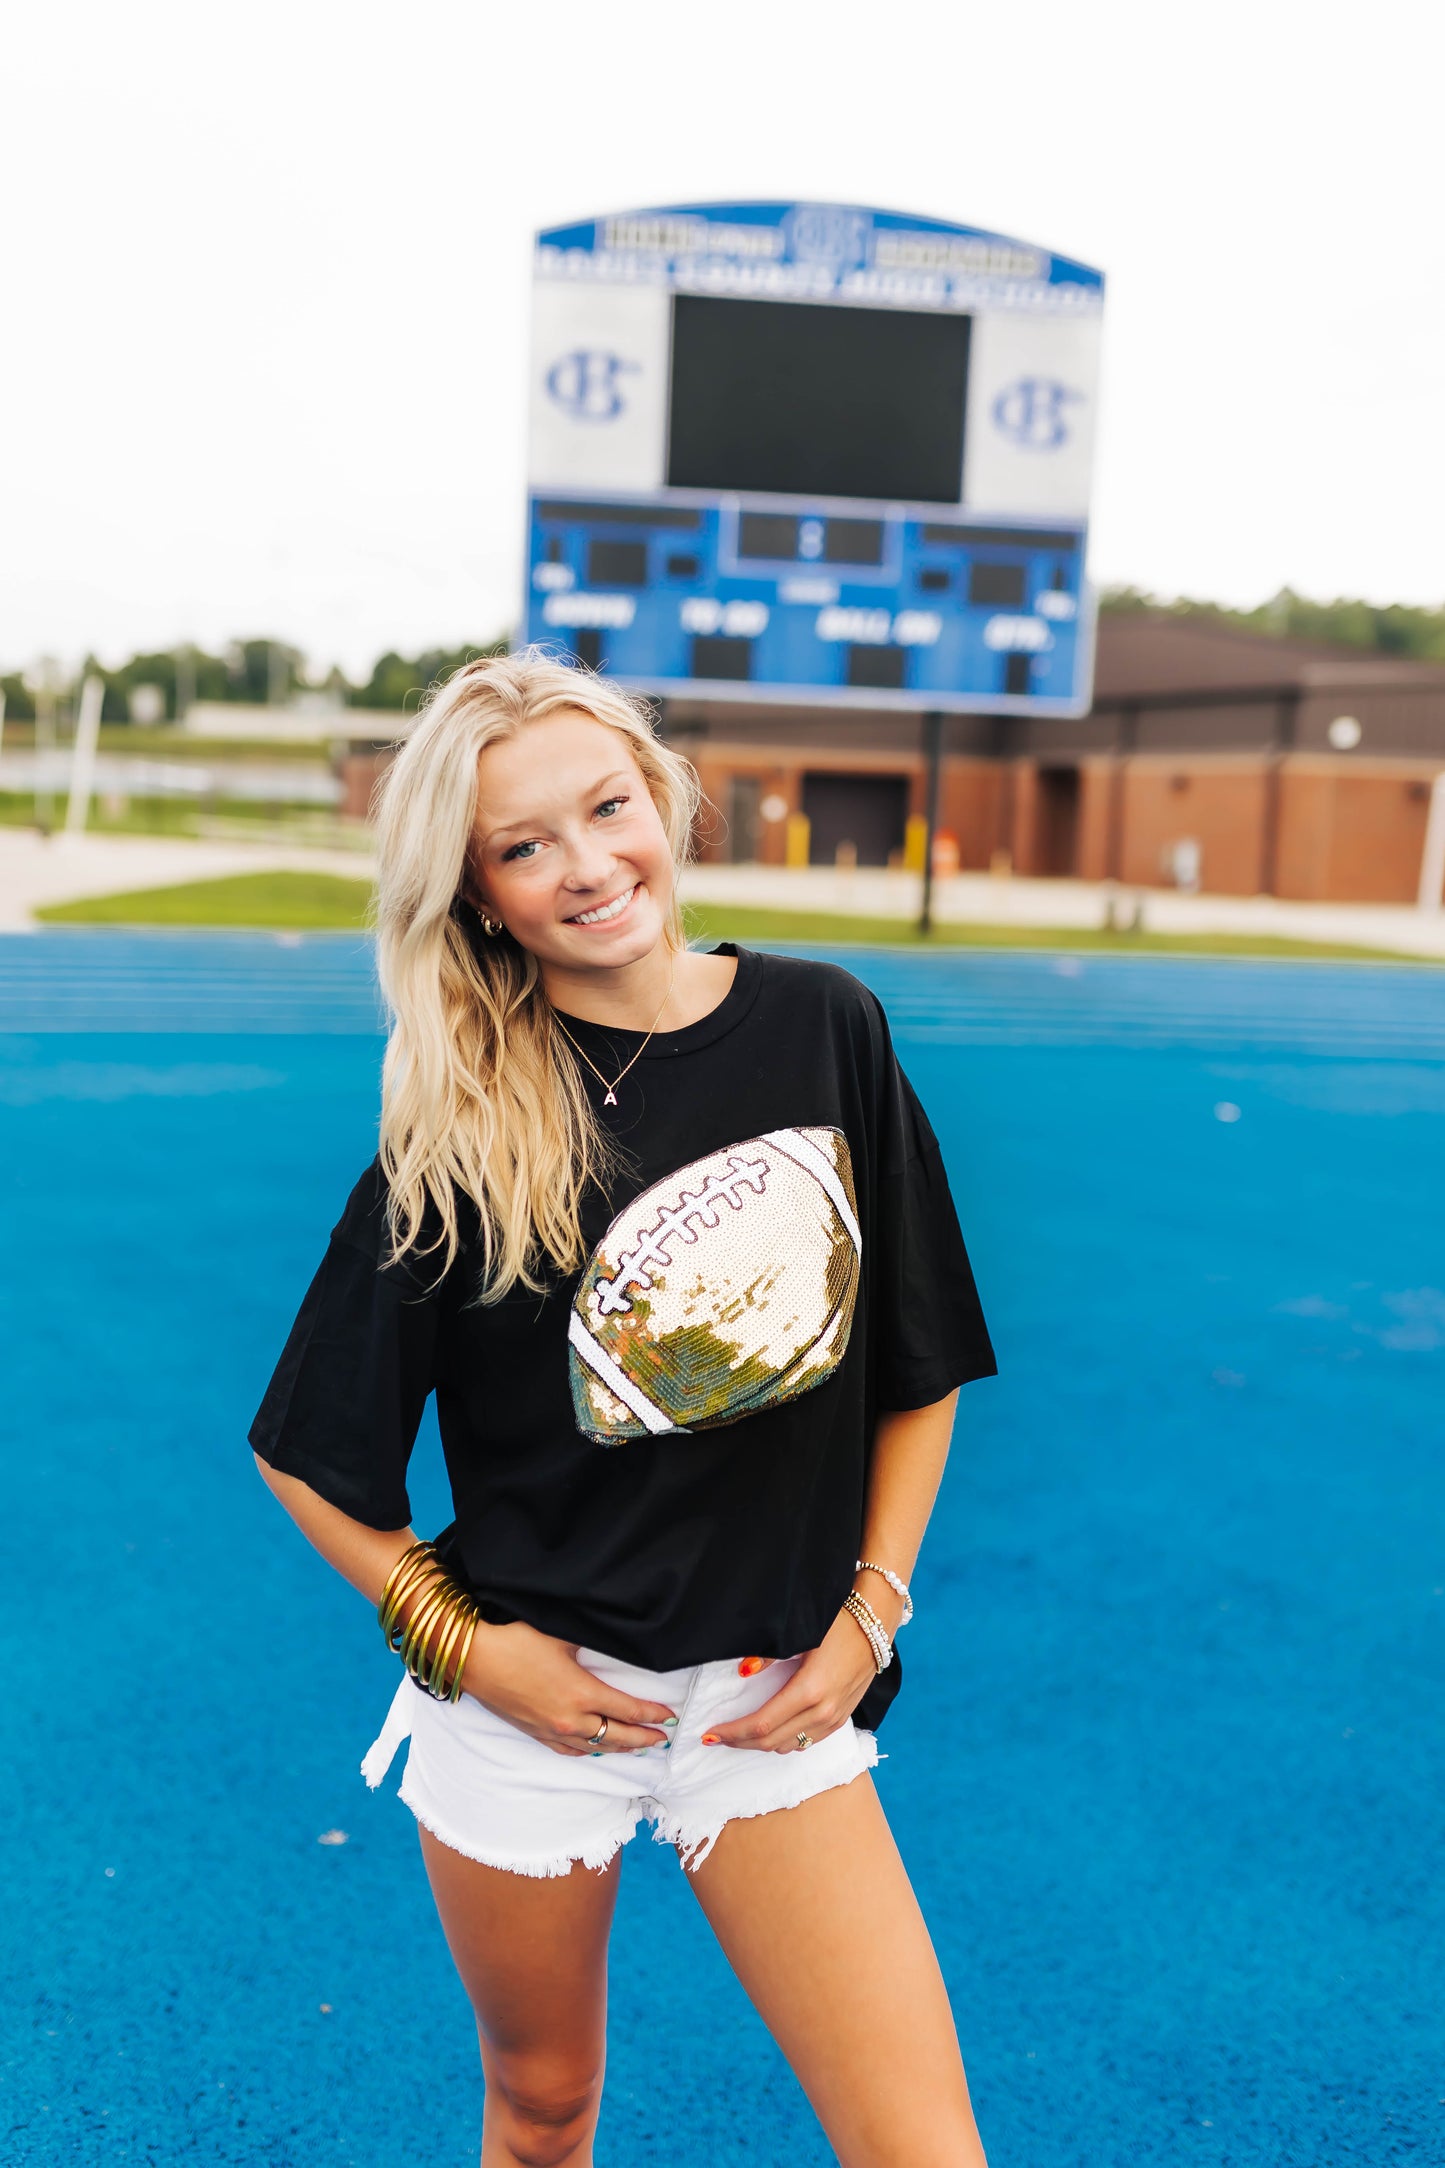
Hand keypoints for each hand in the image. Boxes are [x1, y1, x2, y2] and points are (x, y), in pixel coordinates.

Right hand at [459, 1620, 675, 1757]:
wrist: (474, 1659)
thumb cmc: (516, 1640)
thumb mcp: (562, 1634)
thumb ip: (591, 1641)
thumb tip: (613, 1639)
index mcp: (581, 1693)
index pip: (628, 1710)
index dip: (652, 1714)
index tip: (669, 1717)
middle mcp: (570, 1718)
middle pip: (617, 1735)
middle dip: (643, 1737)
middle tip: (662, 1738)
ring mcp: (551, 1729)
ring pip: (595, 1747)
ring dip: (620, 1748)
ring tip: (638, 1746)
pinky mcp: (535, 1732)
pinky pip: (569, 1750)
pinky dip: (589, 1751)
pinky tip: (595, 1750)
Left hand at [702, 1610, 878, 1753]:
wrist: (877, 1622)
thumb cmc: (838, 1621)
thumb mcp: (802, 1634)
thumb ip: (769, 1655)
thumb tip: (742, 1671)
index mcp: (809, 1691)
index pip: (761, 1725)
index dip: (733, 1733)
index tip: (709, 1733)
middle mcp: (823, 1712)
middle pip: (772, 1742)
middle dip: (739, 1742)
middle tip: (715, 1737)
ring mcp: (834, 1718)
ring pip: (789, 1747)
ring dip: (761, 1745)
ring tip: (738, 1734)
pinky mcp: (842, 1718)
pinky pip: (807, 1742)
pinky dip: (784, 1742)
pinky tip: (772, 1731)